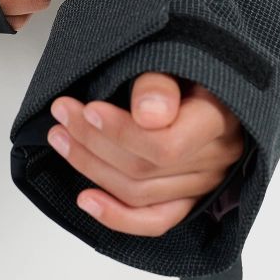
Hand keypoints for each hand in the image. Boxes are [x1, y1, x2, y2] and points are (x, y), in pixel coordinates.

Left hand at [47, 72, 243, 235]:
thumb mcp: (178, 58)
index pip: (167, 144)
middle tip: (62, 114)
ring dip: (91, 167)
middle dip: (92, 140)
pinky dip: (118, 216)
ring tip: (61, 138)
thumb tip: (147, 114)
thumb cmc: (190, 66)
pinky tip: (86, 199)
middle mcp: (216, 157)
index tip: (89, 109)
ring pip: (139, 192)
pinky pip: (155, 220)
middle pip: (144, 167)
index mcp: (218, 119)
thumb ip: (161, 83)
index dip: (121, 132)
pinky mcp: (189, 197)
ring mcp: (204, 182)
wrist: (207, 79)